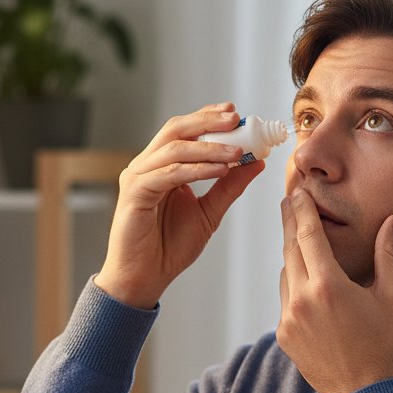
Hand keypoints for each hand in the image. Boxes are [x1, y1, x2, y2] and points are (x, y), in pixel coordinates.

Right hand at [95, 103, 263, 308]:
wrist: (146, 278)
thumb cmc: (170, 248)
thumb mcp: (209, 213)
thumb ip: (229, 186)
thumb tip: (256, 163)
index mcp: (163, 166)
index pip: (185, 131)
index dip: (209, 118)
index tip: (236, 114)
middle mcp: (148, 166)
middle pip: (176, 130)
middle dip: (207, 122)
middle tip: (236, 119)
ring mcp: (138, 177)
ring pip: (174, 149)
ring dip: (209, 148)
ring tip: (237, 152)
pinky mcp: (135, 194)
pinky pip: (168, 174)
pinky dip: (195, 170)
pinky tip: (220, 170)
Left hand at [277, 188, 392, 392]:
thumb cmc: (383, 345)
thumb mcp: (392, 298)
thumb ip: (388, 255)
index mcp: (328, 286)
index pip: (308, 235)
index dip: (302, 210)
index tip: (297, 191)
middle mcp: (301, 300)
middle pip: (290, 250)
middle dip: (290, 223)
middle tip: (289, 201)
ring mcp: (288, 319)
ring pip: (285, 275)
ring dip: (292, 256)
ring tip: (299, 239)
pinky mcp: (284, 336)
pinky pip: (285, 300)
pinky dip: (293, 286)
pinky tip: (306, 282)